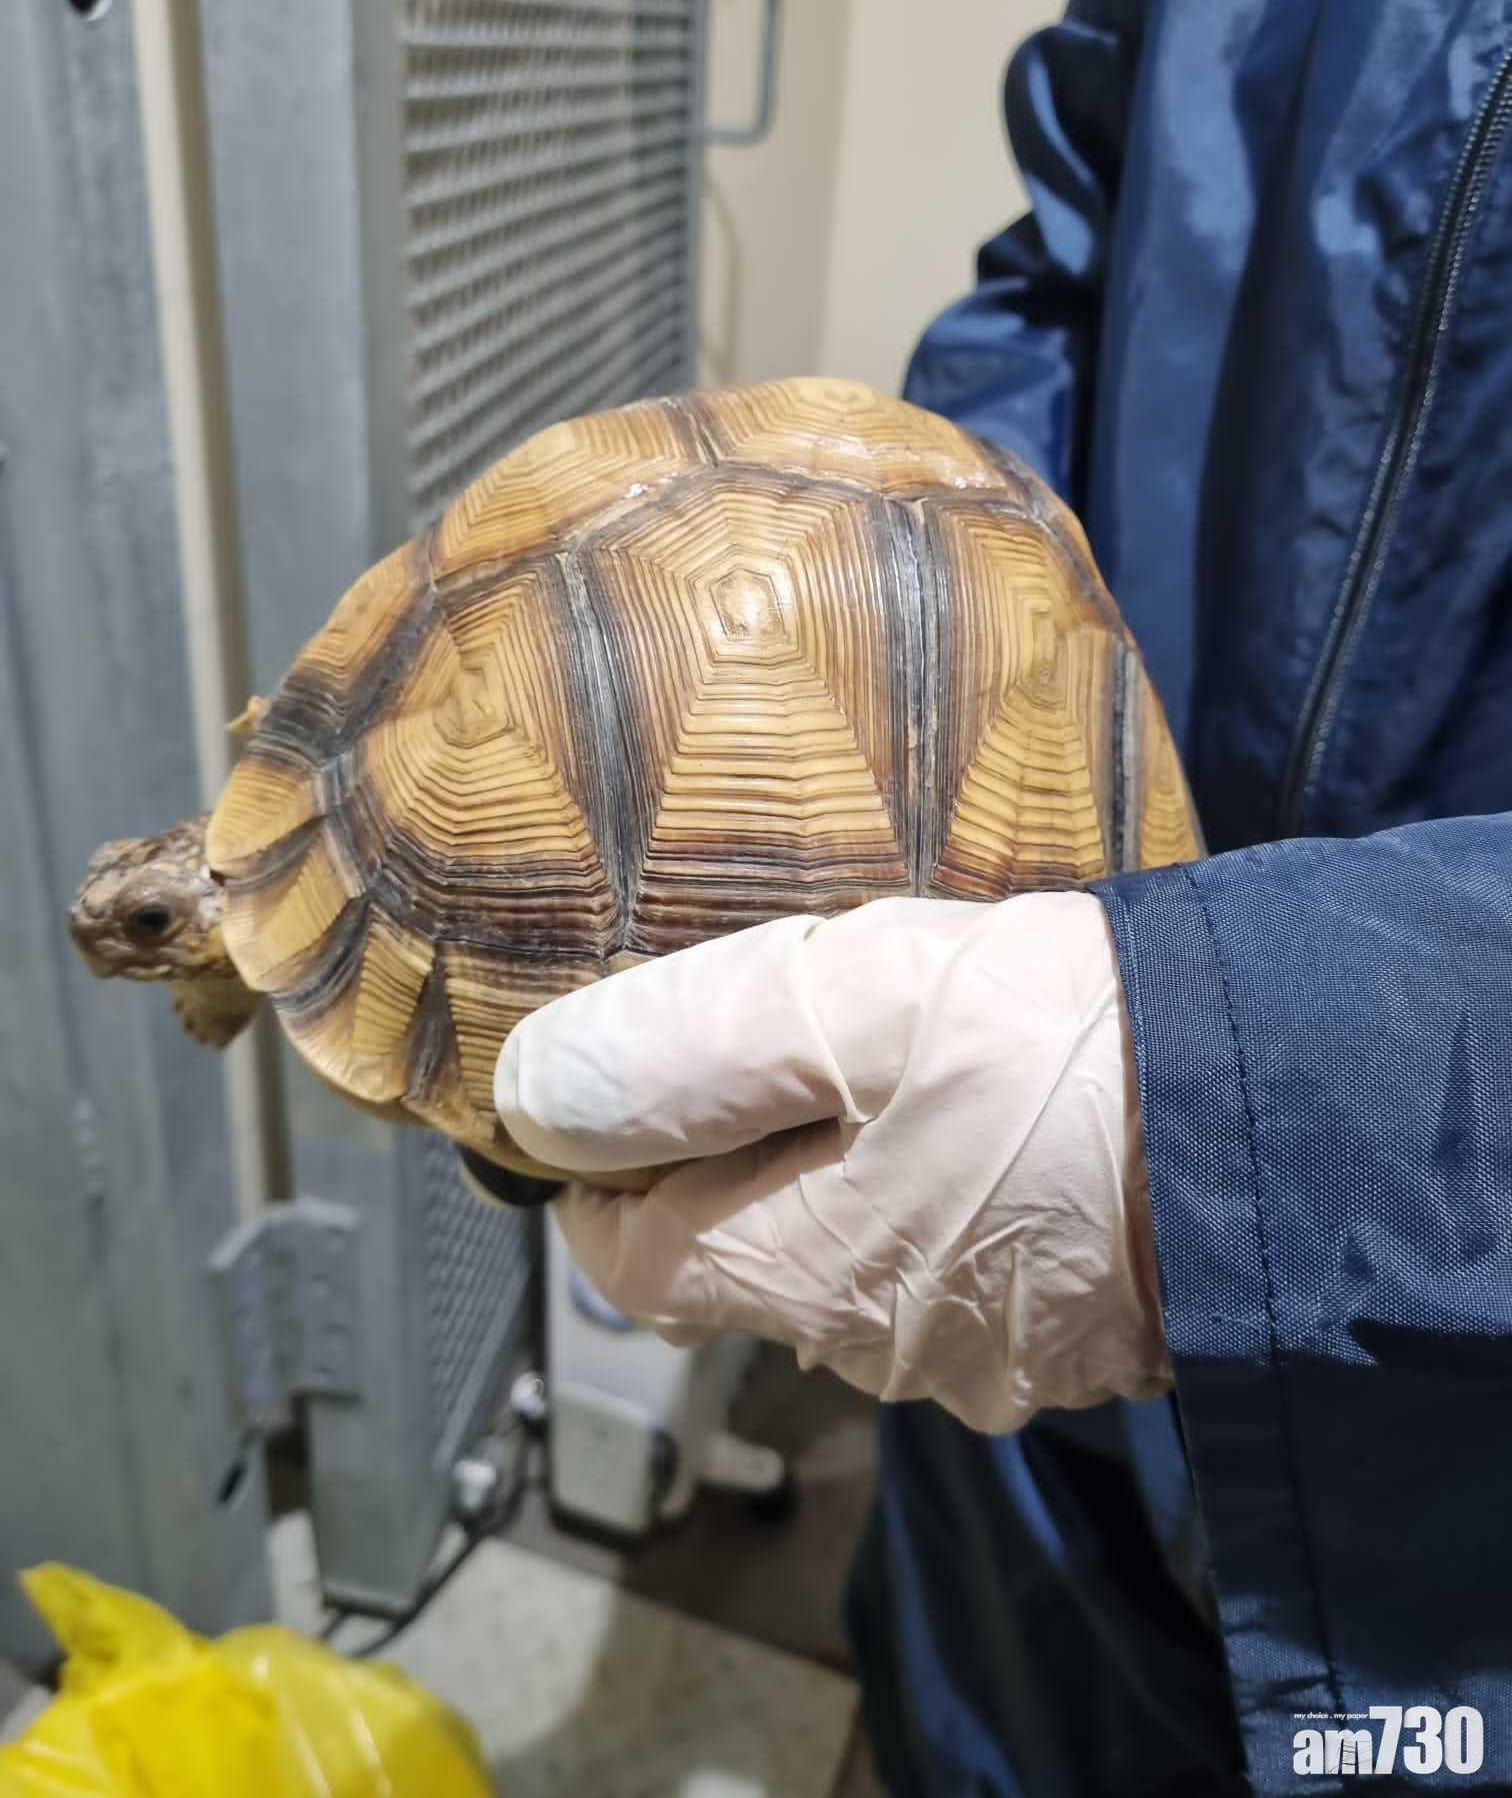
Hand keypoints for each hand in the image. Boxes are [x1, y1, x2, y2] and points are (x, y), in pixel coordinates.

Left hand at [494, 893, 1170, 1433]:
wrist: (1280, 1118)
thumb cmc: (1046, 1046)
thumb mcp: (838, 1005)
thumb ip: (677, 1052)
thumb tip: (536, 1099)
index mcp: (789, 1271)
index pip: (621, 1259)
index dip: (604, 1173)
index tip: (633, 1088)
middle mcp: (867, 1348)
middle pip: (738, 1266)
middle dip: (736, 1166)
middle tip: (789, 1046)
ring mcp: (975, 1361)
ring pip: (849, 1272)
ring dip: (846, 1185)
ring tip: (905, 1076)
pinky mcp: (1064, 1345)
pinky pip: (955, 1279)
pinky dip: (944, 1211)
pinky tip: (998, 1132)